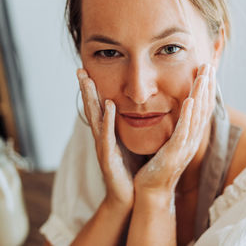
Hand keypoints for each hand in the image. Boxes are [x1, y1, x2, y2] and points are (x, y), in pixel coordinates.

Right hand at [77, 68, 133, 209]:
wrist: (130, 196)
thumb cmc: (133, 169)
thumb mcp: (132, 144)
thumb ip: (133, 128)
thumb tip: (144, 110)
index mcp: (109, 134)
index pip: (99, 108)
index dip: (94, 91)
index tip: (89, 71)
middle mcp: (103, 138)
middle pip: (92, 110)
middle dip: (86, 90)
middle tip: (80, 69)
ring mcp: (103, 148)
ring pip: (95, 119)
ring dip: (91, 99)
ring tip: (87, 80)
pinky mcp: (109, 158)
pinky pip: (107, 136)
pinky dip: (107, 120)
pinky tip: (108, 105)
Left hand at [133, 63, 215, 194]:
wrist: (151, 189)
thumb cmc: (158, 164)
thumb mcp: (170, 141)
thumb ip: (176, 125)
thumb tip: (178, 109)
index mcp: (191, 135)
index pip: (202, 107)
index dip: (206, 88)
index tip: (206, 69)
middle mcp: (193, 139)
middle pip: (204, 108)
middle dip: (207, 86)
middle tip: (209, 64)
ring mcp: (186, 146)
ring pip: (197, 116)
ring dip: (201, 95)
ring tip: (203, 76)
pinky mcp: (175, 153)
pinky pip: (183, 132)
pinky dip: (188, 116)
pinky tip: (189, 100)